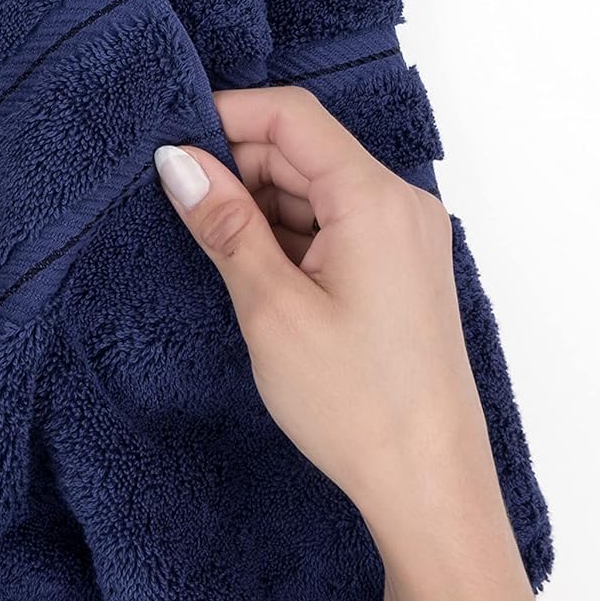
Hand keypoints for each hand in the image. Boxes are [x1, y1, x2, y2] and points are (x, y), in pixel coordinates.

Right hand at [155, 86, 504, 560]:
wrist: (428, 483)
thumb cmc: (359, 405)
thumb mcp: (272, 309)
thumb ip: (225, 225)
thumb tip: (179, 163)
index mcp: (376, 200)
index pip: (293, 117)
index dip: (227, 117)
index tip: (171, 146)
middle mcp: (402, 206)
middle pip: (305, 151)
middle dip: (239, 168)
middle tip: (182, 212)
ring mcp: (407, 238)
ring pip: (317, 190)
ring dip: (262, 208)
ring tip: (218, 258)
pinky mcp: (402, 270)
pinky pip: (337, 225)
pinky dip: (291, 237)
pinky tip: (257, 278)